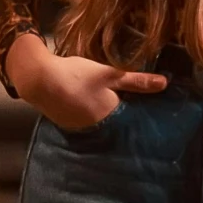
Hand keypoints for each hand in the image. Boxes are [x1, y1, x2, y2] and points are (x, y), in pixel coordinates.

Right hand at [5, 33, 167, 130]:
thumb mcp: (109, 74)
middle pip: (116, 123)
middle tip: (136, 105)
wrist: (37, 78)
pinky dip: (91, 112)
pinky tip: (92, 102)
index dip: (141, 115)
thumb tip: (165, 84)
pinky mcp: (67, 123)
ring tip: (115, 103)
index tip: (153, 113)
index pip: (132, 121)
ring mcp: (79, 128)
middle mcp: (95, 129)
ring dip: (107, 114)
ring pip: (100, 122)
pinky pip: (86, 120)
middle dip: (125, 115)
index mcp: (109, 118)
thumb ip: (137, 81)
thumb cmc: (76, 75)